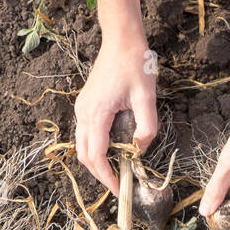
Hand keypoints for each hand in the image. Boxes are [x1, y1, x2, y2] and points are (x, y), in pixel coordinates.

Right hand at [75, 37, 158, 194]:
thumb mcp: (147, 96)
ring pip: (82, 146)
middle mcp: (84, 113)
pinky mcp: (86, 105)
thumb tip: (140, 150)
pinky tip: (114, 150)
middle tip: (120, 185)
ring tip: (118, 171)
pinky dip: (96, 148)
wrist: (121, 39)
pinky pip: (85, 134)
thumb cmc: (134, 63)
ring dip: (97, 162)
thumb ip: (147, 126)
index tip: (119, 191)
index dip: (106, 177)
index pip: (96, 156)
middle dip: (100, 174)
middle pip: (84, 156)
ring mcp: (82, 108)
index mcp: (96, 113)